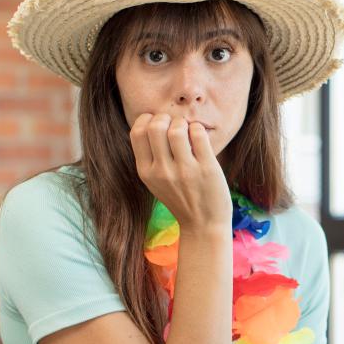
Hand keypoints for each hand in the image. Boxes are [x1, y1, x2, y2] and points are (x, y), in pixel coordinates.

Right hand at [129, 113, 232, 235]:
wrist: (203, 226)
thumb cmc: (180, 199)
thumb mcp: (156, 182)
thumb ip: (150, 157)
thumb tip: (151, 122)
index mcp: (146, 172)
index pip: (136, 132)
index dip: (147, 119)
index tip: (158, 123)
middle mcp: (162, 172)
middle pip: (156, 126)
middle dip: (165, 118)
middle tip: (174, 125)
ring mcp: (185, 171)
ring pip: (177, 129)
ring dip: (183, 123)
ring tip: (188, 131)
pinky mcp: (207, 169)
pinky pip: (198, 135)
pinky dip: (198, 128)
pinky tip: (199, 136)